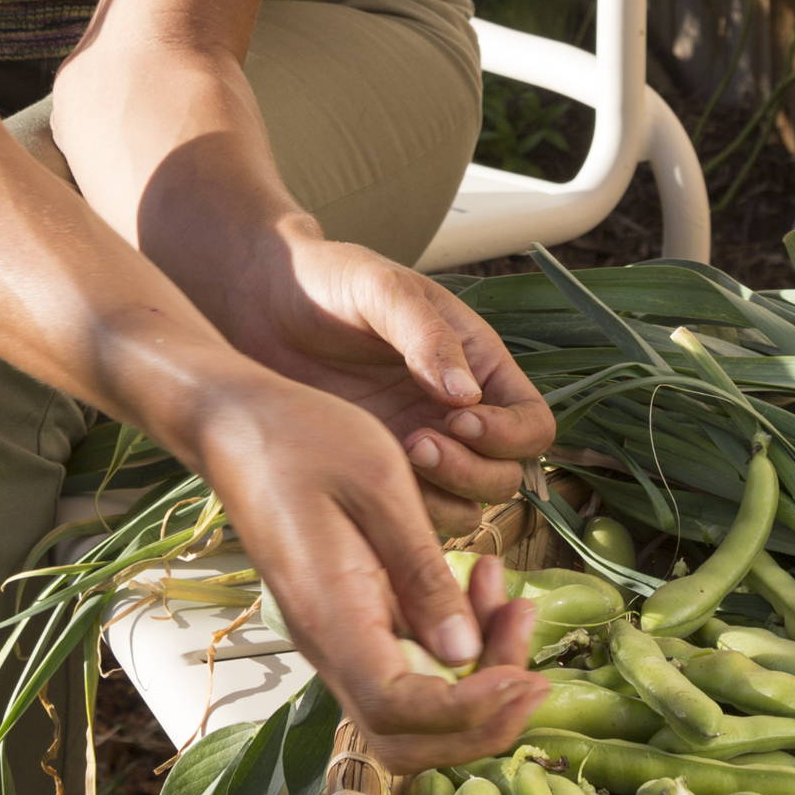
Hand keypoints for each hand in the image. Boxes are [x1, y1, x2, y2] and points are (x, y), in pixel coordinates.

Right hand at [195, 370, 551, 773]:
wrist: (237, 423)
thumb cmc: (302, 438)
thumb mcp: (379, 484)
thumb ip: (422, 572)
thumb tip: (465, 652)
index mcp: (332, 616)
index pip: (400, 713)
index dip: (470, 714)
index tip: (526, 676)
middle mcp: (329, 645)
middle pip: (408, 739)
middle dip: (482, 718)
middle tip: (534, 655)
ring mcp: (337, 638)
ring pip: (413, 709)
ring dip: (477, 679)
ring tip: (513, 597)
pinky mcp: (348, 621)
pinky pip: (406, 664)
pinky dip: (456, 644)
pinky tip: (483, 581)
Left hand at [224, 223, 552, 531]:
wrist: (263, 302)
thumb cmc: (330, 281)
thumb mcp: (382, 290)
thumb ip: (426, 336)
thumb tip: (467, 398)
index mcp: (478, 364)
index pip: (531, 423)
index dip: (509, 434)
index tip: (459, 420)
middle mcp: (459, 412)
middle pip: (506, 474)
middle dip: (473, 469)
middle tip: (417, 444)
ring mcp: (421, 445)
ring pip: (468, 503)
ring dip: (444, 494)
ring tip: (397, 456)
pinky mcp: (380, 469)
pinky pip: (416, 513)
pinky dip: (408, 511)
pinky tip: (371, 478)